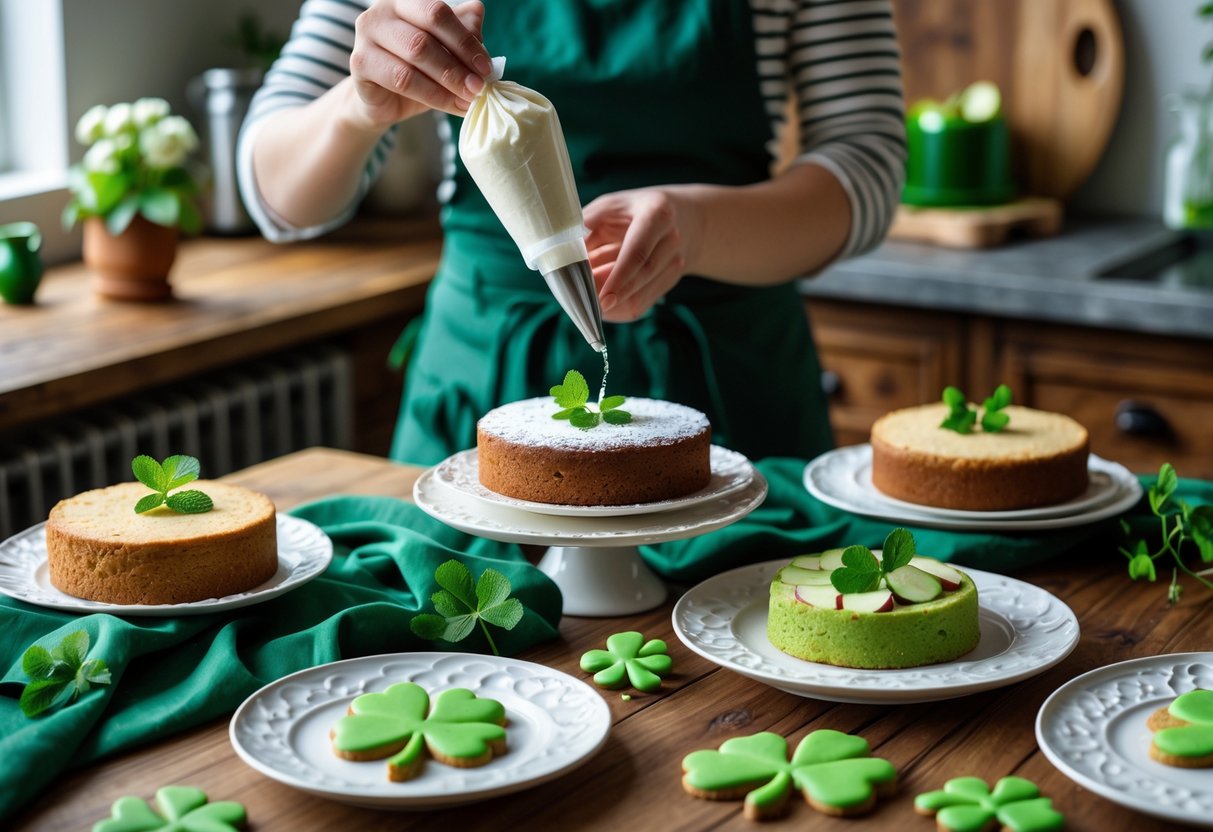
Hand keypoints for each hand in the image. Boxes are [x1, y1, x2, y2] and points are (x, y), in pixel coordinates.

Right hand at [348, 0, 490, 127]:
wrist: (383, 101)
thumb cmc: (418, 71)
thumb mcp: (445, 51)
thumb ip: (462, 32)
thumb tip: (479, 16)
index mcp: (406, 1)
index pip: (438, 11)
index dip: (465, 41)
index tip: (486, 67)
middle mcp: (382, 11)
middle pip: (426, 32)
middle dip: (458, 63)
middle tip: (480, 86)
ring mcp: (366, 35)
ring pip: (415, 56)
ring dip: (448, 82)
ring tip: (469, 99)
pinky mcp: (360, 63)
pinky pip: (402, 80)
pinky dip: (433, 96)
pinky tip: (451, 106)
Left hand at [583, 187, 702, 322]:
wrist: (685, 219)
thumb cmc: (634, 211)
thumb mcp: (611, 206)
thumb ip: (587, 225)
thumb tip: (562, 250)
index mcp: (656, 214)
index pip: (638, 252)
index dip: (619, 277)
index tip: (602, 298)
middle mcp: (672, 239)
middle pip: (642, 276)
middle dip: (613, 294)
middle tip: (587, 305)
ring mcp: (676, 262)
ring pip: (641, 295)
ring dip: (613, 303)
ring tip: (591, 302)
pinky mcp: (671, 281)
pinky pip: (643, 304)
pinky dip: (619, 309)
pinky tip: (604, 307)